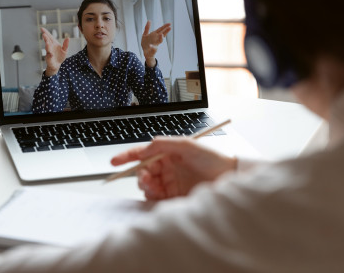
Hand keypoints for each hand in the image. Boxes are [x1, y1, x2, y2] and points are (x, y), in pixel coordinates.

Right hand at [41, 27, 68, 75]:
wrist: (57, 65)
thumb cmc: (60, 56)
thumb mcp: (65, 50)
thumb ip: (66, 44)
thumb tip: (68, 38)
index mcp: (54, 43)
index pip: (49, 37)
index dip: (46, 33)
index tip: (42, 28)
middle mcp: (50, 47)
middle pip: (48, 41)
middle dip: (46, 38)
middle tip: (44, 34)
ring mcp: (49, 52)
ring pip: (48, 48)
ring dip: (47, 46)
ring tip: (47, 43)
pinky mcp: (49, 58)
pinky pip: (49, 56)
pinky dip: (50, 55)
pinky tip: (51, 54)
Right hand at [111, 136, 236, 199]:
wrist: (229, 178)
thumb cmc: (212, 159)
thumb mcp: (187, 145)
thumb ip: (163, 144)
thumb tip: (145, 147)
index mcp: (167, 154)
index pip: (142, 154)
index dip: (126, 157)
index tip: (114, 162)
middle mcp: (166, 168)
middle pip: (142, 172)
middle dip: (139, 175)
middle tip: (146, 178)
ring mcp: (169, 183)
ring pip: (146, 186)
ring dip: (146, 186)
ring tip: (154, 186)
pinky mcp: (173, 198)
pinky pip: (155, 199)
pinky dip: (152, 197)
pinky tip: (159, 195)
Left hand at [141, 21, 170, 66]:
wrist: (145, 52)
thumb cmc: (146, 43)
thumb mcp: (145, 34)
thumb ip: (147, 28)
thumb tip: (149, 20)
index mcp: (155, 35)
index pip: (161, 30)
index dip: (164, 26)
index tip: (169, 23)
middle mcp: (156, 39)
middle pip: (162, 34)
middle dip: (166, 31)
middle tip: (170, 27)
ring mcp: (155, 44)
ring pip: (160, 41)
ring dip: (161, 38)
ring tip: (162, 35)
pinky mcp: (153, 50)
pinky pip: (153, 48)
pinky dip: (152, 47)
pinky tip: (150, 45)